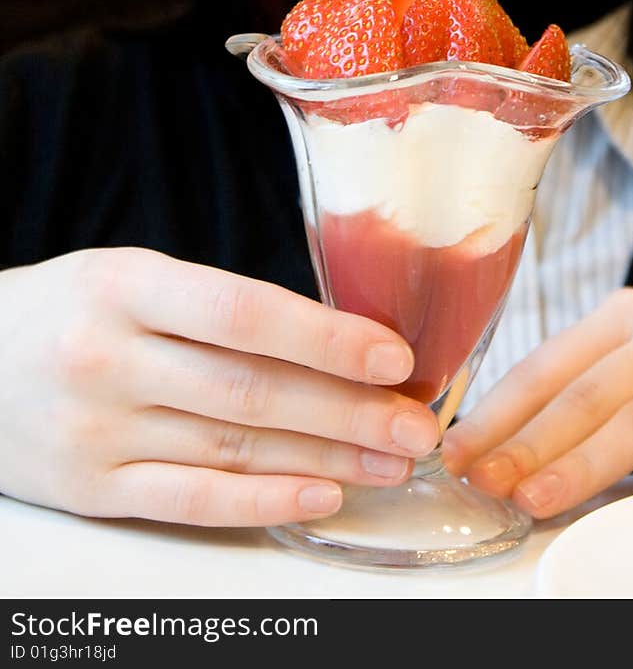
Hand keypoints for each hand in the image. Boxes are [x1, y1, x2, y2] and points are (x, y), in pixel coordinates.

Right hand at [0, 248, 437, 525]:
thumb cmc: (69, 310)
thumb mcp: (129, 276)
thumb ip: (214, 304)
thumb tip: (331, 340)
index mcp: (125, 285)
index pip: (243, 312)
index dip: (326, 337)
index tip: (393, 356)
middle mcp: (109, 358)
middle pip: (250, 390)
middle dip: (348, 411)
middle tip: (416, 424)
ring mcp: (96, 430)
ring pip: (232, 450)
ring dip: (325, 459)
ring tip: (390, 461)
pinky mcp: (88, 488)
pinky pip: (188, 502)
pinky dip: (260, 502)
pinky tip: (318, 496)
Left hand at [441, 287, 632, 518]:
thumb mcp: (620, 391)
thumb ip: (565, 411)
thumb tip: (480, 458)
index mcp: (620, 316)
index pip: (547, 366)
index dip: (499, 414)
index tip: (458, 455)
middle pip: (589, 391)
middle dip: (530, 443)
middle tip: (490, 484)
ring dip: (589, 462)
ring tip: (542, 497)